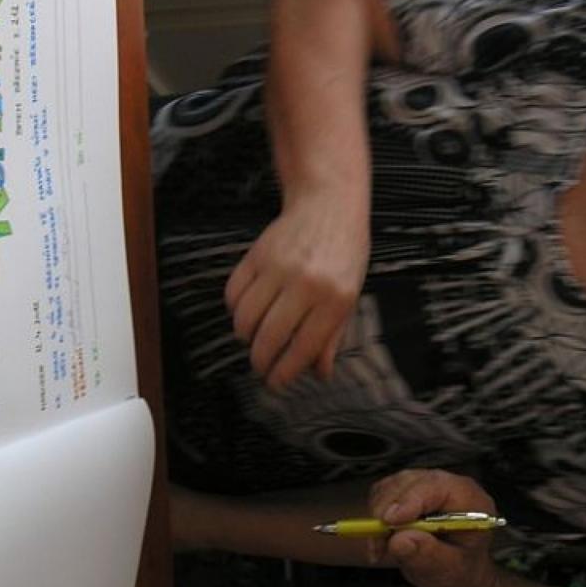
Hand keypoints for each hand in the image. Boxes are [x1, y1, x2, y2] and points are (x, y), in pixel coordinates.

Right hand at [225, 192, 368, 389]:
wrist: (328, 204)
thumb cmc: (345, 252)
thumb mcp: (350, 295)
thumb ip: (333, 335)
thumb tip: (319, 372)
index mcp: (335, 298)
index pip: (302, 348)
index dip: (284, 372)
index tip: (275, 382)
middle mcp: (305, 284)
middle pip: (269, 338)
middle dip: (260, 361)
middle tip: (261, 366)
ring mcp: (278, 268)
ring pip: (246, 318)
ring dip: (245, 337)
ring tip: (253, 339)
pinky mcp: (256, 254)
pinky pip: (234, 293)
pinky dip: (235, 310)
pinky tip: (247, 312)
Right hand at [367, 469, 503, 586]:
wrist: (459, 577)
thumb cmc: (461, 573)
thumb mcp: (450, 572)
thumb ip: (428, 556)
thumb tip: (400, 540)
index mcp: (470, 500)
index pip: (437, 487)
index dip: (410, 500)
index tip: (389, 522)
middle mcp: (448, 486)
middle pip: (409, 483)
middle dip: (387, 512)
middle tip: (378, 544)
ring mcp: (426, 486)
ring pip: (390, 487)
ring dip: (378, 517)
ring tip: (381, 549)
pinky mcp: (407, 491)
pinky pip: (382, 494)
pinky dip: (375, 516)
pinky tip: (382, 540)